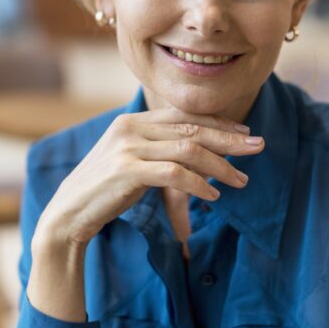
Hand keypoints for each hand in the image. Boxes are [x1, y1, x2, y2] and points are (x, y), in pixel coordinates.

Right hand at [34, 108, 264, 248]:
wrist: (70, 211)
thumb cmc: (105, 189)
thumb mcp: (132, 161)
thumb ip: (158, 149)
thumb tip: (200, 151)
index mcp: (133, 121)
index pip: (184, 116)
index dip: (218, 122)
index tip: (245, 132)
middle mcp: (130, 127)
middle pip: (191, 128)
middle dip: (229, 138)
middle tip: (258, 147)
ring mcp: (127, 147)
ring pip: (188, 149)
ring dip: (221, 165)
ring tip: (241, 180)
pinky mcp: (127, 170)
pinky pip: (175, 174)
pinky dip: (199, 185)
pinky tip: (214, 196)